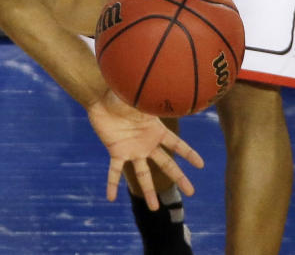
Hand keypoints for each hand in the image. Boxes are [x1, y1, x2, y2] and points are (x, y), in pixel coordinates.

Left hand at [87, 89, 203, 208]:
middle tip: (192, 192)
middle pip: (167, 164)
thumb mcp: (140, 98)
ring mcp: (132, 149)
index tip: (201, 165)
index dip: (189, 154)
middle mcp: (146, 143)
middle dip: (179, 177)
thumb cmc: (121, 95)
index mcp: (156, 130)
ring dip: (148, 191)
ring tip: (155, 209)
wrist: (99, 98)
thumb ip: (153, 101)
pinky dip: (112, 184)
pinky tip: (111, 198)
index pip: (177, 144)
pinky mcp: (116, 151)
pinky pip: (115, 171)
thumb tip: (171, 92)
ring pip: (143, 174)